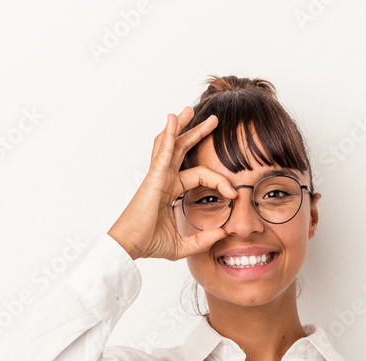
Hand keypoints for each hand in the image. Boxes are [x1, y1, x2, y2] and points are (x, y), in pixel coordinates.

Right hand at [108, 106, 236, 260]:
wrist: (131, 247)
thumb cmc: (149, 244)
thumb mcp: (184, 245)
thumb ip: (204, 239)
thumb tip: (224, 233)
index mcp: (171, 191)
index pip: (200, 176)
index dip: (219, 182)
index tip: (233, 194)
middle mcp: (165, 179)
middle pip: (184, 150)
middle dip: (198, 133)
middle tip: (212, 121)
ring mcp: (158, 176)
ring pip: (173, 144)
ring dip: (182, 126)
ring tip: (190, 109)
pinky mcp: (154, 177)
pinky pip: (164, 151)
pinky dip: (170, 134)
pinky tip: (173, 119)